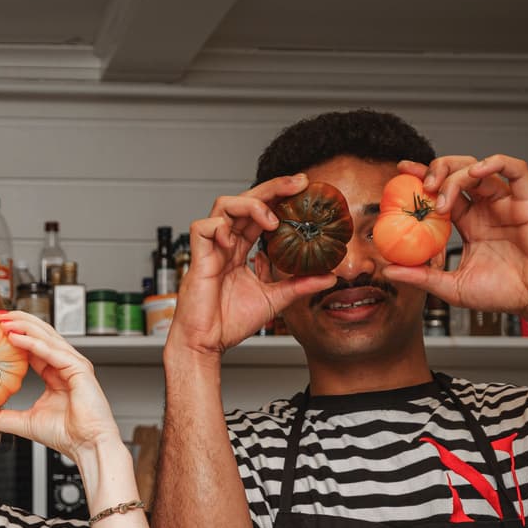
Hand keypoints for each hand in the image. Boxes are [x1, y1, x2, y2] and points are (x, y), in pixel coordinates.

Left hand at [0, 312, 121, 460]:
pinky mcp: (79, 369)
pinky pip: (52, 351)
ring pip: (47, 337)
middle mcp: (66, 365)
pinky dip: (33, 343)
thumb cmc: (65, 435)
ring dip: (24, 326)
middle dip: (19, 322)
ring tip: (3, 320)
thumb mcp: (22, 423)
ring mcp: (74, 365)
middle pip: (42, 334)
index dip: (15, 334)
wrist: (87, 447)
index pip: (34, 346)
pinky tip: (15, 336)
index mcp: (56, 374)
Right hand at [169, 175, 337, 357]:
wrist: (207, 344)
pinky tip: (233, 240)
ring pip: (224, 205)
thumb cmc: (229, 323)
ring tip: (271, 220)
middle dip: (272, 188)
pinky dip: (219, 227)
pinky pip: (202, 228)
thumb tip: (330, 276)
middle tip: (298, 183)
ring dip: (250, 205)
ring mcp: (211, 249)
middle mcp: (226, 244)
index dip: (278, 197)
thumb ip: (300, 285)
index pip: (259, 213)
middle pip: (245, 200)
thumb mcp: (275, 299)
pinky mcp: (198, 259)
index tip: (303, 189)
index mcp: (240, 249)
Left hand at [383, 155, 527, 315]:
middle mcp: (486, 209)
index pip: (442, 192)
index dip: (422, 178)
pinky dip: (495, 162)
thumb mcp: (453, 287)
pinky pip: (515, 169)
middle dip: (437, 171)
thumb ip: (422, 276)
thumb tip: (389, 269)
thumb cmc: (506, 294)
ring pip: (480, 168)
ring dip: (456, 174)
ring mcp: (507, 203)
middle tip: (423, 186)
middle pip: (458, 172)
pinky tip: (477, 171)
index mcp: (469, 224)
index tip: (401, 172)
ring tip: (441, 196)